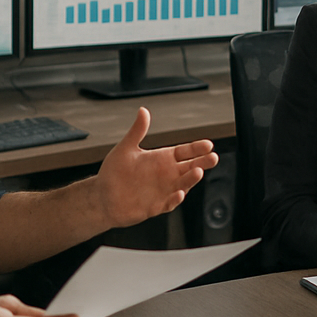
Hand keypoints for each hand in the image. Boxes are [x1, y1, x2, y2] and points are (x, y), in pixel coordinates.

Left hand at [95, 108, 218, 228]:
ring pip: (183, 185)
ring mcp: (163, 191)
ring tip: (198, 172)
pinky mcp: (156, 206)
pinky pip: (169, 203)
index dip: (196, 148)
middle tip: (213, 158)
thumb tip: (143, 111)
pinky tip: (178, 194)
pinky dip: (175, 199)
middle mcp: (166, 175)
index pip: (184, 152)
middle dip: (202, 162)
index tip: (208, 144)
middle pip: (190, 167)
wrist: (103, 197)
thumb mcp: (125, 149)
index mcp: (161, 159)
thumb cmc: (113, 173)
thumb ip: (137, 131)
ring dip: (191, 180)